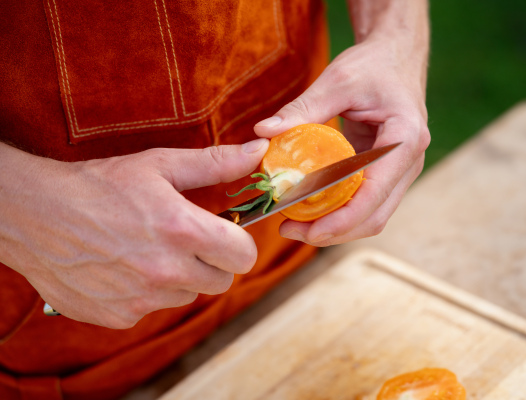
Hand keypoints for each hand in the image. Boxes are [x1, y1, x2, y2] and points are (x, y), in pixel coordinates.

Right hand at [0, 139, 267, 327]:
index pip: (244, 256)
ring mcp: (141, 299)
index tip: (224, 234)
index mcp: (182, 230)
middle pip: (221, 281)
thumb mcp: (160, 164)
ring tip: (148, 250)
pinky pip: (153, 309)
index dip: (239, 244)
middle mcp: (166, 271)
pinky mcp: (119, 316)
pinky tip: (124, 268)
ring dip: (179, 278)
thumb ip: (216, 163)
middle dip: (211, 261)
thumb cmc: (99, 185)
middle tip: (185, 240)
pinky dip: (147, 293)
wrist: (34, 214)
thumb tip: (260, 151)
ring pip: (187, 296)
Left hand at [254, 37, 429, 245]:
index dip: (343, 219)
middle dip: (334, 231)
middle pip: (375, 216)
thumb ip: (302, 109)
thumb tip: (263, 133)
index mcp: (404, 139)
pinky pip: (365, 204)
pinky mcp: (387, 173)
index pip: (375, 193)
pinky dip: (340, 213)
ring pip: (372, 216)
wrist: (396, 57)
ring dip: (336, 227)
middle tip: (291, 231)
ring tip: (295, 226)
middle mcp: (409, 161)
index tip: (308, 231)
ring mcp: (401, 171)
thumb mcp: (336, 81)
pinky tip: (310, 209)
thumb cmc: (371, 65)